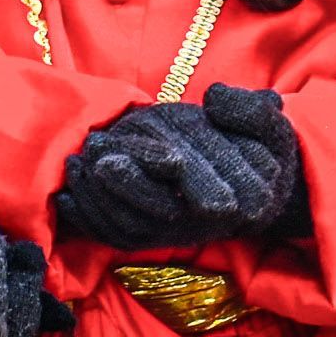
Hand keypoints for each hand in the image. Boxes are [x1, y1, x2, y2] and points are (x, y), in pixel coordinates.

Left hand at [52, 86, 304, 248]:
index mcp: (242, 200)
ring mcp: (176, 234)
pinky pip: (116, 238)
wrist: (255, 187)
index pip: (201, 190)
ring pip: (131, 227)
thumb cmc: (261, 148)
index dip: (164, 166)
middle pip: (160, 212)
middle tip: (96, 158)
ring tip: (75, 165)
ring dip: (97, 200)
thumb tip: (213, 98)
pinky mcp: (153, 237)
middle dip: (124, 186)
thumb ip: (248, 110)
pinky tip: (66, 197)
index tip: (136, 146)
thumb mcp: (269, 124)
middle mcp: (205, 224)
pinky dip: (88, 221)